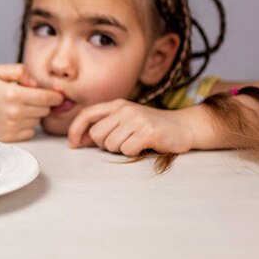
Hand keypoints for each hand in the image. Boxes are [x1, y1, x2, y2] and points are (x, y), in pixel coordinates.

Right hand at [0, 64, 63, 141]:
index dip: (56, 96)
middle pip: (45, 110)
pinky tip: (16, 118)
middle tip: (32, 99)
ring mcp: (11, 126)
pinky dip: (27, 126)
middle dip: (44, 104)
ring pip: (38, 121)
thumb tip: (36, 82)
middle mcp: (13, 112)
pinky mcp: (9, 137)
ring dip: (34, 114)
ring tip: (20, 108)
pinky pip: (30, 132)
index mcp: (13, 94)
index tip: (57, 95)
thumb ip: (20, 70)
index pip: (46, 98)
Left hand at [67, 99, 196, 155]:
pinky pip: (127, 150)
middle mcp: (125, 109)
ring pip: (111, 145)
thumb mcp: (127, 120)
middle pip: (96, 135)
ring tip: (135, 143)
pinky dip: (133, 153)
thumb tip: (80, 140)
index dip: (75, 129)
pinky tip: (144, 146)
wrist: (184, 126)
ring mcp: (136, 119)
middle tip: (122, 143)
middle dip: (105, 145)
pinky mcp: (148, 132)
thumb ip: (106, 126)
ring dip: (121, 149)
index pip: (87, 114)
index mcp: (117, 105)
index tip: (73, 145)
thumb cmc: (152, 127)